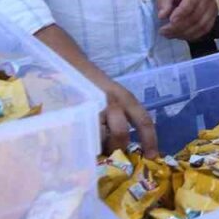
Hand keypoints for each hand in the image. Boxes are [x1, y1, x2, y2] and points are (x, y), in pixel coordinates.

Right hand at [34, 23, 158, 156]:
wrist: (65, 62)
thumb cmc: (92, 84)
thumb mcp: (113, 95)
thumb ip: (121, 116)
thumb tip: (124, 147)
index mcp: (124, 97)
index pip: (143, 120)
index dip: (150, 140)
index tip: (152, 157)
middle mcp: (111, 101)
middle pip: (121, 134)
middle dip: (118, 148)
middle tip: (113, 155)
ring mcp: (91, 107)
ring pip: (100, 137)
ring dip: (99, 147)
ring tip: (93, 147)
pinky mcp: (74, 112)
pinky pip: (81, 134)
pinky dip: (83, 143)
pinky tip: (79, 143)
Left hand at [155, 0, 217, 40]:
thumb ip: (164, 1)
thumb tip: (162, 15)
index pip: (191, 2)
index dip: (181, 13)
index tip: (169, 20)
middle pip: (195, 17)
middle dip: (178, 27)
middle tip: (163, 31)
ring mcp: (212, 8)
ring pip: (200, 26)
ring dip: (183, 33)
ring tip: (169, 34)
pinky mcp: (213, 17)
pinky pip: (204, 30)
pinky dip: (191, 35)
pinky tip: (179, 34)